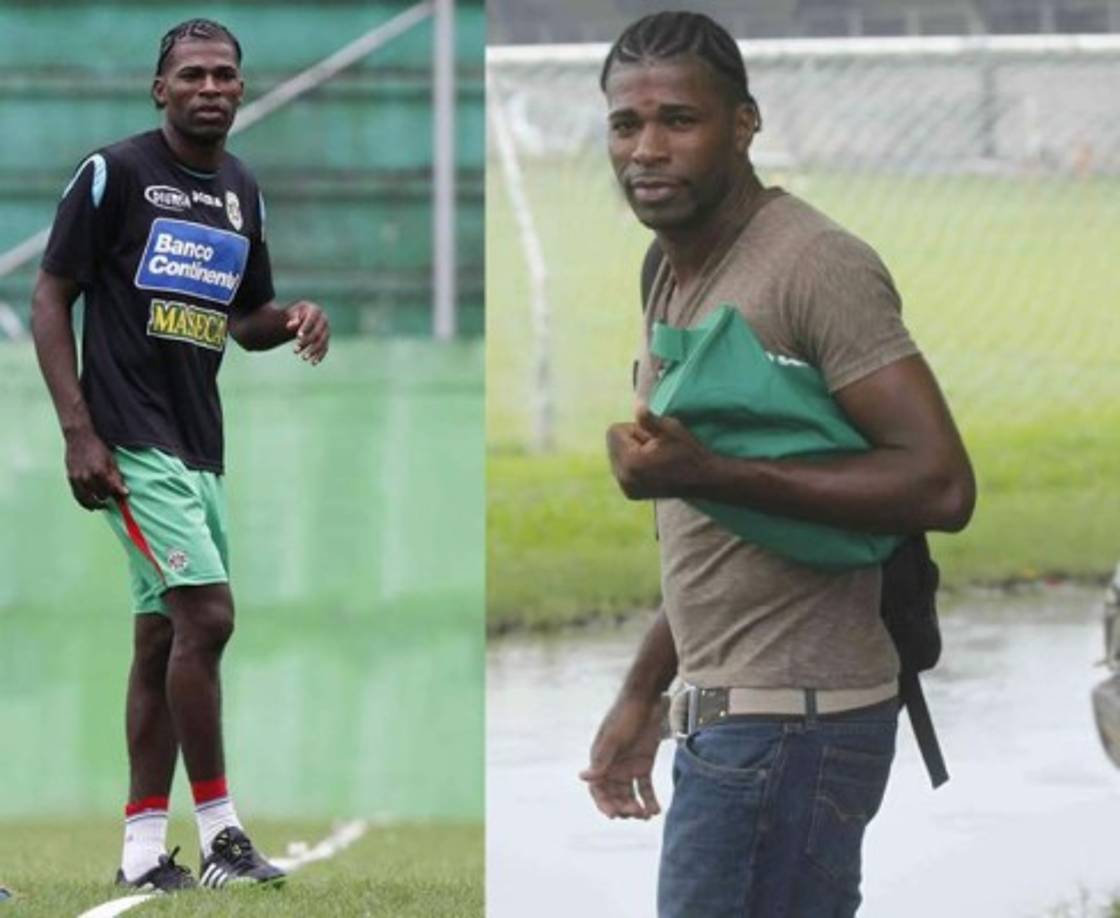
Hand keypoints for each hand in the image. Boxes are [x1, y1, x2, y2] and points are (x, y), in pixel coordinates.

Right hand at [64, 428, 128, 510]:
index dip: (119, 495)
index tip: (124, 497)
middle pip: (101, 496)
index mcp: (100, 471)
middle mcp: (88, 477)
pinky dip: (84, 503)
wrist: (79, 438)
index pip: (112, 490)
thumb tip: (124, 493)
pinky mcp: (70, 479)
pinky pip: (77, 496)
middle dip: (108, 498)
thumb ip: (117, 478)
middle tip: (113, 498)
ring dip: (96, 504)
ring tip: (103, 505)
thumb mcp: (111, 461)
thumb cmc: (97, 448)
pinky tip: (91, 506)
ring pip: (88, 500)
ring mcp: (77, 479)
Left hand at [285, 301, 328, 363]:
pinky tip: (313, 363)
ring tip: (303, 358)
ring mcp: (327, 330)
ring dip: (313, 351)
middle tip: (295, 350)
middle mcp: (324, 320)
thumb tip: (291, 326)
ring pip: (322, 342)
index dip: (306, 328)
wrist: (305, 315)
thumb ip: (292, 317)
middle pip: (317, 333)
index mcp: (316, 310)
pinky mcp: (326, 339)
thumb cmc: (297, 313)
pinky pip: (325, 348)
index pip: (312, 320)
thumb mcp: (293, 312)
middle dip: (307, 342)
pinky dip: (320, 356)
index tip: (298, 336)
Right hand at [579, 694, 666, 819]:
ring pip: (629, 795)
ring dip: (636, 807)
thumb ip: (601, 760)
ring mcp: (628, 767)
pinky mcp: (644, 765)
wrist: (648, 700)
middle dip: (623, 807)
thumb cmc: (626, 715)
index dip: (604, 803)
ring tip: (646, 814)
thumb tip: (582, 777)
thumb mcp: (614, 738)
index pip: (598, 789)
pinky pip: (645, 788)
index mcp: (601, 760)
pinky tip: (656, 810)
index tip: (614, 815)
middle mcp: (613, 767)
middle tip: (635, 813)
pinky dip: (649, 800)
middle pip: (615, 795)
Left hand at [605, 404, 710, 499]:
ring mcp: (626, 488)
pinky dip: (632, 464)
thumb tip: (636, 405)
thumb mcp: (670, 429)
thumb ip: (648, 419)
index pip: (614, 431)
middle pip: (612, 444)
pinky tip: (651, 468)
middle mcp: (623, 478)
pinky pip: (621, 469)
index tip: (654, 438)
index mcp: (631, 462)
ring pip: (615, 456)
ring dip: (631, 452)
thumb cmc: (688, 452)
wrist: (704, 480)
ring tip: (654, 458)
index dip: (635, 429)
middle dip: (630, 441)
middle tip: (655, 448)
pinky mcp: (630, 493)